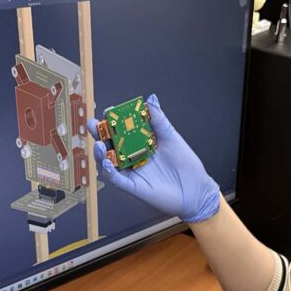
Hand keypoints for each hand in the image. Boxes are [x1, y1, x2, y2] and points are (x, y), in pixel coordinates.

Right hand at [87, 93, 219, 222]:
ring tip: (100, 144)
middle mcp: (132, 157)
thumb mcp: (171, 138)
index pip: (121, 130)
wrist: (197, 190)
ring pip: (108, 162)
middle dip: (99, 135)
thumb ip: (159, 120)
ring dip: (101, 153)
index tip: (108, 111)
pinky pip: (117, 180)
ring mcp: (132, 172)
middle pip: (110, 145)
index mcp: (140, 143)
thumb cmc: (186, 165)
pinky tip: (107, 163)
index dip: (112, 121)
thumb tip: (150, 100)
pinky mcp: (134, 187)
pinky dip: (110, 172)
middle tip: (93, 124)